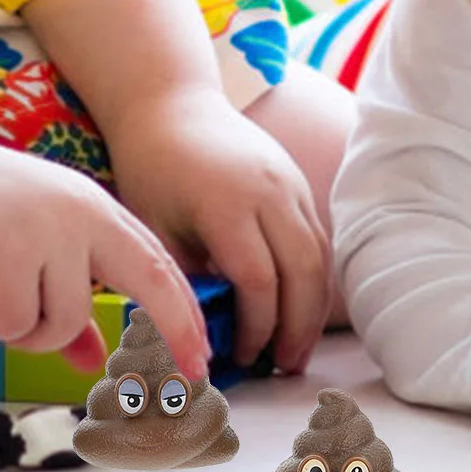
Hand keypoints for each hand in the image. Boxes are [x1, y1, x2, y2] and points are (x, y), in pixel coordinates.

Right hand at [0, 125, 210, 381]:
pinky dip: (0, 327)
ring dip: (34, 335)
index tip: (200, 355)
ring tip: (1, 314)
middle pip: (151, 279)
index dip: (183, 312)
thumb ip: (63, 301)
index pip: (157, 262)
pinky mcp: (9, 249)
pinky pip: (21, 321)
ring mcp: (48, 230)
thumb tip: (89, 359)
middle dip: (174, 332)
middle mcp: (83, 214)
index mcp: (95, 209)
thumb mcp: (31, 246)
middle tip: (189, 378)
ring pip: (69, 318)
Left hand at [102, 85, 330, 373]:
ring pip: (319, 257)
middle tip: (285, 367)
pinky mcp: (297, 180)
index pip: (259, 281)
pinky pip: (317, 237)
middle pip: (303, 272)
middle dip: (297, 328)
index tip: (242, 357)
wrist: (170, 103)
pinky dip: (313, 278)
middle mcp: (269, 191)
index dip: (256, 327)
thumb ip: (184, 279)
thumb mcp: (154, 227)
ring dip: (313, 308)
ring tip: (296, 348)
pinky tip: (298, 308)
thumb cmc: (151, 167)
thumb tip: (205, 338)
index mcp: (228, 203)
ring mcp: (289, 182)